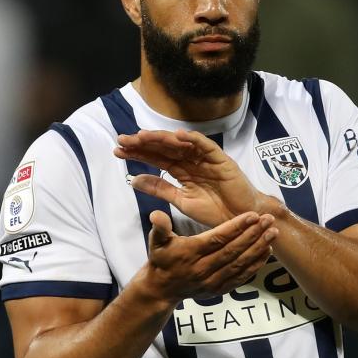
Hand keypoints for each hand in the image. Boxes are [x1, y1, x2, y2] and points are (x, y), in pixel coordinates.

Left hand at [115, 129, 275, 226]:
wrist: (239, 221)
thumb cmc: (214, 211)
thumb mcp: (181, 201)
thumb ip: (160, 189)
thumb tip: (134, 180)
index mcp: (182, 170)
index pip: (156, 158)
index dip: (138, 153)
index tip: (117, 151)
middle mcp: (191, 161)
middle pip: (164, 148)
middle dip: (143, 143)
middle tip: (122, 140)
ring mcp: (205, 158)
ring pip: (181, 144)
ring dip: (162, 138)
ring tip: (142, 136)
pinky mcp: (221, 159)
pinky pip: (205, 146)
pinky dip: (192, 139)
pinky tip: (176, 136)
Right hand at [139, 209, 276, 305]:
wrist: (161, 289)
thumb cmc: (161, 259)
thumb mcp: (155, 242)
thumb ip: (159, 228)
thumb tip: (156, 214)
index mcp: (190, 253)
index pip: (217, 239)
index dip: (236, 227)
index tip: (253, 215)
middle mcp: (202, 269)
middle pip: (233, 251)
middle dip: (253, 235)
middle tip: (269, 220)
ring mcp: (212, 281)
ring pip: (240, 264)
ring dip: (258, 248)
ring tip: (273, 234)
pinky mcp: (219, 289)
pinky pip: (241, 277)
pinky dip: (256, 265)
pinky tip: (267, 252)